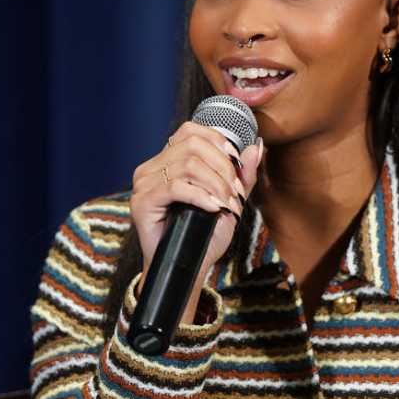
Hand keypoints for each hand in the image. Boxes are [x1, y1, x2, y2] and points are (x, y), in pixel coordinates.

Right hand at [129, 122, 264, 320]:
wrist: (188, 267)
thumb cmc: (204, 235)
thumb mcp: (229, 201)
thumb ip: (242, 175)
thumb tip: (256, 147)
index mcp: (167, 160)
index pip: (191, 131)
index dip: (218, 142)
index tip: (236, 166)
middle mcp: (152, 167)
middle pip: (193, 145)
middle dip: (223, 167)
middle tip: (235, 193)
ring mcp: (144, 183)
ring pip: (188, 165)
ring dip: (216, 184)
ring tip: (227, 204)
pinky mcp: (141, 201)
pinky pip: (176, 186)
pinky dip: (201, 196)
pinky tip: (213, 207)